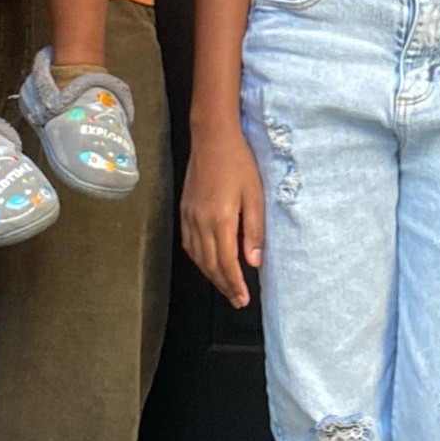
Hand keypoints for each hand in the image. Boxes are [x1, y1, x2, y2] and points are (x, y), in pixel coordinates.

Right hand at [180, 130, 264, 308]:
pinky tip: (207, 263)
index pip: (227, 263)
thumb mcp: (256, 196)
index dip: (235, 284)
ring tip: (225, 287)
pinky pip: (189, 244)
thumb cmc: (239, 164)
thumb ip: (254, 231)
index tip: (244, 299)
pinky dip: (199, 259)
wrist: (212, 139)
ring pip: (197, 257)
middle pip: (210, 265)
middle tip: (237, 301)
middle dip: (224, 286)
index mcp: (220, 220)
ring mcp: (189, 218)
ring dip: (211, 276)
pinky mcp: (184, 211)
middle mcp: (200, 223)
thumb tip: (253, 263)